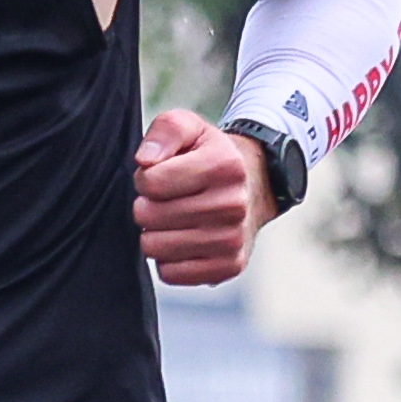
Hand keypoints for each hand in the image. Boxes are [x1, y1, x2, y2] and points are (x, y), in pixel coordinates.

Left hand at [132, 108, 272, 285]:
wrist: (255, 185)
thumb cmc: (211, 157)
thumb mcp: (190, 128)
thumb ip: (164, 131)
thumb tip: (145, 161)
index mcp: (224, 166)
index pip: (150, 182)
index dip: (145, 178)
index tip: (159, 176)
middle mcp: (233, 204)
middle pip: (149, 216)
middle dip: (148, 206)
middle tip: (166, 199)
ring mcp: (232, 239)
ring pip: (155, 247)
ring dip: (155, 233)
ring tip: (173, 219)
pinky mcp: (228, 267)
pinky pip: (170, 273)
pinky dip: (168, 259)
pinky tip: (182, 240)